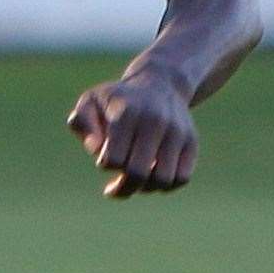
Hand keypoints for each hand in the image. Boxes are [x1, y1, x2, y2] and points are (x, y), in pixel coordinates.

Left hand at [66, 68, 196, 197]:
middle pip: (138, 173)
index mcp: (126, 112)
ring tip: (134, 182)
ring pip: (162, 180)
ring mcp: (176, 133)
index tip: (104, 157)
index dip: (105, 164)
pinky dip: (165, 186)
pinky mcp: (191, 143)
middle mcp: (154, 122)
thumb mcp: (91, 101)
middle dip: (123, 187)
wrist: (160, 84)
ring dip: (145, 188)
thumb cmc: (117, 99)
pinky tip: (151, 179)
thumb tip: (96, 148)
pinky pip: (181, 178)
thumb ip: (82, 122)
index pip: (115, 158)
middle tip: (113, 189)